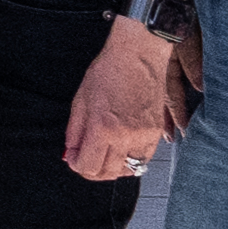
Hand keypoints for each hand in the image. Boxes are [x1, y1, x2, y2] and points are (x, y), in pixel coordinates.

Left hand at [63, 21, 192, 179]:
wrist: (137, 56)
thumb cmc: (108, 72)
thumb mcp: (80, 101)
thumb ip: (74, 132)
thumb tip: (71, 154)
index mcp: (102, 128)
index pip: (88, 166)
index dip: (77, 165)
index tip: (73, 158)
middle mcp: (125, 136)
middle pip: (108, 172)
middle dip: (92, 170)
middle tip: (85, 159)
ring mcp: (144, 136)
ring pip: (128, 170)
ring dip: (113, 168)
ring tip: (103, 156)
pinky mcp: (156, 132)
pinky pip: (144, 159)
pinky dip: (131, 160)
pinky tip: (120, 151)